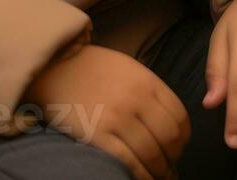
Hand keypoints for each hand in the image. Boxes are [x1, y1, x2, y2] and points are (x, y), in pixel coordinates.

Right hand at [23, 42, 190, 179]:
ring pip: (151, 154)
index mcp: (147, 81)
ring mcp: (117, 118)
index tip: (178, 149)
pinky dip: (140, 176)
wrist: (54, 67)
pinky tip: (142, 179)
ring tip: (157, 177)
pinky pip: (128, 163)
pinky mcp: (98, 135)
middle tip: (169, 167)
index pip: (180, 118)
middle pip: (169, 139)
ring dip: (159, 172)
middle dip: (173, 158)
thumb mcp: (128, 69)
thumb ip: (150, 91)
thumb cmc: (92, 69)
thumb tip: (171, 124)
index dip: (183, 139)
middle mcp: (136, 99)